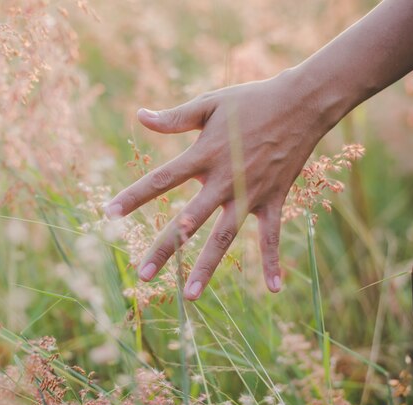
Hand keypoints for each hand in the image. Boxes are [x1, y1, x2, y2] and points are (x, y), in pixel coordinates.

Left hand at [105, 70, 331, 299]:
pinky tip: (272, 290)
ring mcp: (251, 194)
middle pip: (188, 221)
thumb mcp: (209, 104)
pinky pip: (272, 236)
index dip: (134, 196)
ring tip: (188, 295)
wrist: (303, 103)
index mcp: (204, 155)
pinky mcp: (274, 200)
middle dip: (165, 249)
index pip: (161, 179)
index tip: (109, 213)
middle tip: (142, 275)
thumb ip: (174, 118)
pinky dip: (272, 262)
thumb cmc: (251, 101)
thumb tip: (140, 116)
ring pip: (224, 237)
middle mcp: (224, 180)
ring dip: (206, 267)